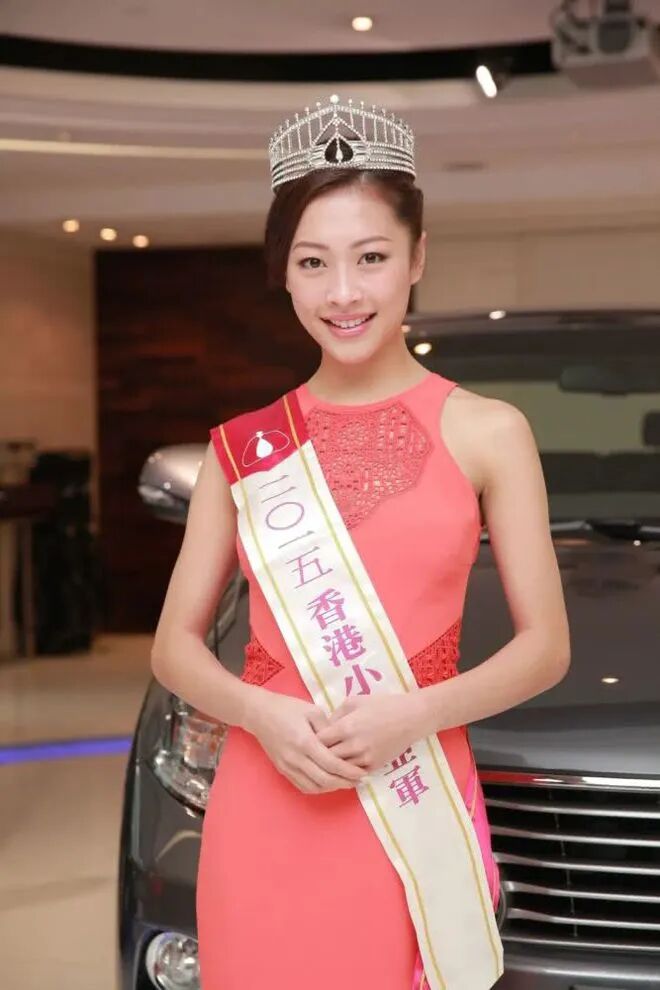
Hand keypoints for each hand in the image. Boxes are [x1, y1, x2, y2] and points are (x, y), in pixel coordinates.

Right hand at [245, 689, 368, 794]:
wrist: (259, 713)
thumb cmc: (287, 708)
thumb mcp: (312, 711)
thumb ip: (328, 728)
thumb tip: (341, 742)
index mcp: (305, 742)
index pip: (332, 764)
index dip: (349, 771)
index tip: (363, 773)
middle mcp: (296, 759)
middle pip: (325, 780)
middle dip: (345, 783)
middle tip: (359, 781)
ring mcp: (288, 767)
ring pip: (314, 787)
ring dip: (332, 788)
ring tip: (346, 782)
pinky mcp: (283, 770)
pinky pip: (303, 786)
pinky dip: (318, 788)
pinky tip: (328, 783)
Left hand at [315, 692, 424, 773]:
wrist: (410, 717)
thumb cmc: (382, 705)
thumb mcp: (355, 701)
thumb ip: (336, 714)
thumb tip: (325, 727)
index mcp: (346, 727)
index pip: (318, 742)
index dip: (313, 741)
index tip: (312, 739)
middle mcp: (353, 745)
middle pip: (326, 758)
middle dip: (319, 756)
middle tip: (316, 753)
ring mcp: (364, 758)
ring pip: (339, 769)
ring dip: (332, 766)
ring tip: (327, 762)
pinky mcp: (374, 766)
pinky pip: (354, 774)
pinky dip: (347, 772)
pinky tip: (344, 767)